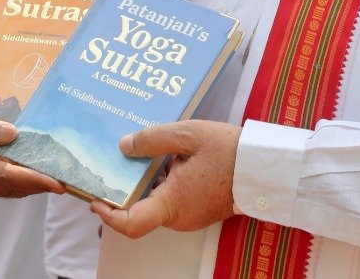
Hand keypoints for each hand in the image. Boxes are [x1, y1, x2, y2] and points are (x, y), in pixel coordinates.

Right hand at [0, 106, 64, 201]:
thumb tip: (11, 134)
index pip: (10, 178)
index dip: (38, 181)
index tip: (62, 183)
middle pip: (9, 186)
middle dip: (37, 181)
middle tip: (65, 174)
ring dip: (23, 179)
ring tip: (47, 167)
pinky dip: (5, 176)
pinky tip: (13, 162)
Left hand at [91, 120, 240, 237]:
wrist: (264, 167)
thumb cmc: (229, 151)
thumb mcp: (187, 135)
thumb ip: (152, 140)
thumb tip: (123, 146)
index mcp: (172, 204)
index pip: (131, 224)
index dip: (108, 214)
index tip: (96, 197)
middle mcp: (178, 217)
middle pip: (140, 209)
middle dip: (125, 187)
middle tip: (112, 161)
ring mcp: (189, 215)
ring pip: (156, 201)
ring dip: (145, 181)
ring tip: (139, 151)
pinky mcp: (198, 208)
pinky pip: (171, 198)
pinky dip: (162, 181)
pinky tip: (163, 156)